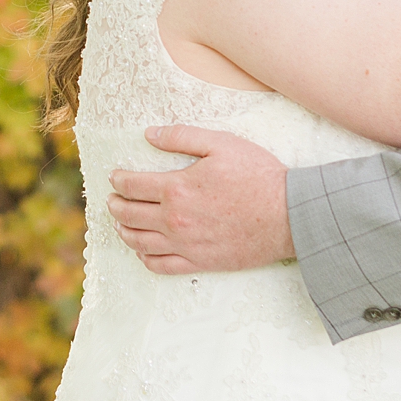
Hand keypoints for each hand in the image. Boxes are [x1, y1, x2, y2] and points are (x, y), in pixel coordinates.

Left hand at [107, 126, 293, 273]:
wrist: (288, 215)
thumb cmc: (257, 175)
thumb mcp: (220, 143)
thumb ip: (181, 136)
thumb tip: (149, 134)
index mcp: (176, 188)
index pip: (133, 185)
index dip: (118, 180)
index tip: (114, 177)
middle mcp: (174, 220)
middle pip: (130, 215)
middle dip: (116, 205)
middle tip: (111, 200)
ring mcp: (186, 244)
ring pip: (140, 242)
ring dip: (124, 231)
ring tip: (119, 223)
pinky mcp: (200, 262)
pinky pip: (161, 265)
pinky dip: (145, 258)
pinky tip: (143, 251)